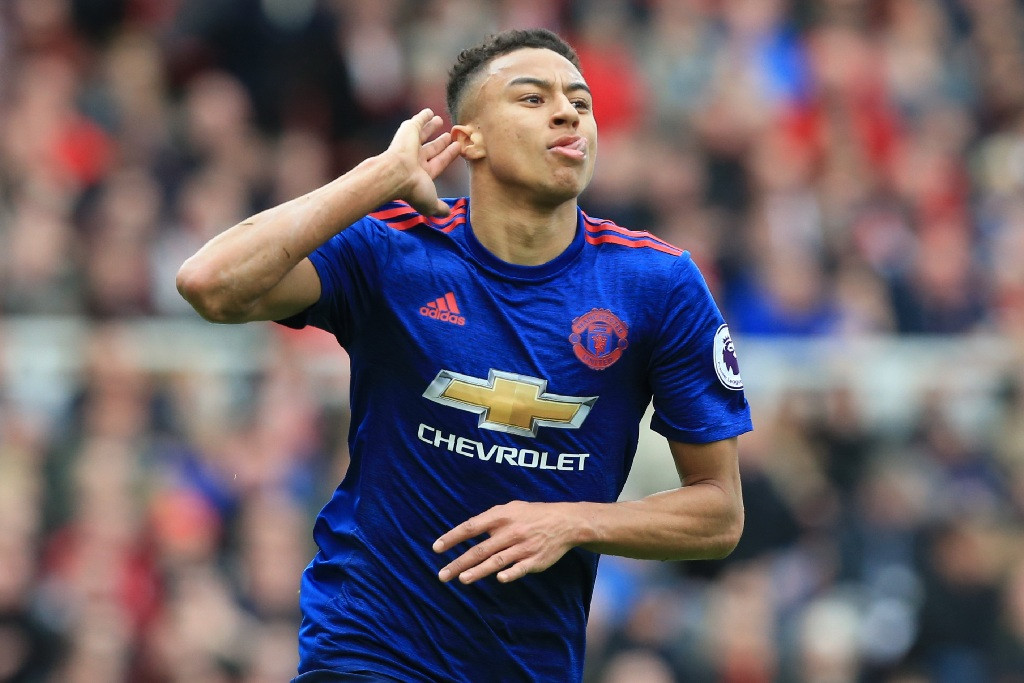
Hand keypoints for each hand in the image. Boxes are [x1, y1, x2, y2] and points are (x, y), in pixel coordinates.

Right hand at [386, 108, 463, 216]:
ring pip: (424, 134)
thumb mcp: (430, 203)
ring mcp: (410, 145)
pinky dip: (423, 116)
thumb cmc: (413, 189)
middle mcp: (415, 159)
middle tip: (450, 136)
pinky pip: (417, 121)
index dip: (448, 156)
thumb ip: (439, 208)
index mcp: (422, 174)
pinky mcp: (408, 131)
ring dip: (431, 127)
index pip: (439, 163)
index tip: (457, 148)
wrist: (395, 174)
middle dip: (441, 143)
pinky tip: (429, 111)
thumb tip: (447, 215)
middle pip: (432, 148)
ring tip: (439, 120)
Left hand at [433, 501, 582, 583]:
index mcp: (502, 516)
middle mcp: (510, 531)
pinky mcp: (535, 560)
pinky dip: (510, 573)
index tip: (436, 548)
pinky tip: (499, 579)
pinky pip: (520, 568)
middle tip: (442, 575)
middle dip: (459, 563)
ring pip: (496, 561)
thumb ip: (490, 519)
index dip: (452, 537)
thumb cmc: (532, 515)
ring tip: (461, 579)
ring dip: (478, 571)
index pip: (471, 527)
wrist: (565, 522)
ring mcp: (523, 547)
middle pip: (480, 549)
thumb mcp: (511, 508)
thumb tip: (468, 530)